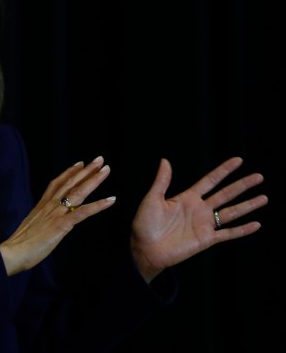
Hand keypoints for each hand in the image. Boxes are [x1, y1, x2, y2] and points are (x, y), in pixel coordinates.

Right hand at [0, 156, 116, 275]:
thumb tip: (46, 220)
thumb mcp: (31, 226)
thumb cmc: (20, 244)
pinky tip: (111, 200)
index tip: (80, 164)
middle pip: (70, 183)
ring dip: (94, 180)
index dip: (69, 172)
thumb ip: (41, 220)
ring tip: (106, 169)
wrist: (13, 252)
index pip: (57, 183)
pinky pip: (83, 212)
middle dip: (86, 171)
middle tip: (99, 159)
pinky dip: (98, 205)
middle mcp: (50, 205)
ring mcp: (56, 213)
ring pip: (78, 192)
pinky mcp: (62, 224)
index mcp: (42, 205)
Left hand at [130, 157, 267, 282]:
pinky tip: (256, 224)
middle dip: (242, 185)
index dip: (224, 171)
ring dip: (248, 205)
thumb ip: (162, 181)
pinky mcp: (207, 239)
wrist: (145, 249)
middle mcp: (199, 209)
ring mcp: (204, 224)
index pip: (210, 181)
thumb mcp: (152, 199)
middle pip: (226, 194)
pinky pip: (228, 233)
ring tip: (264, 198)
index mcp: (187, 198)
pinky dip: (242, 230)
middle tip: (259, 176)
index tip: (238, 161)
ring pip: (231, 212)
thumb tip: (165, 160)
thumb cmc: (145, 224)